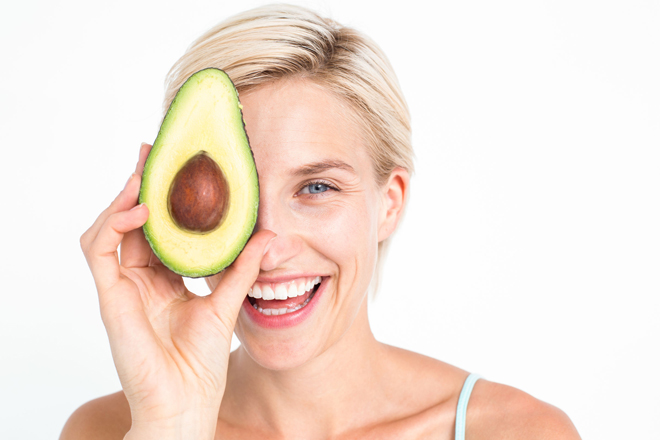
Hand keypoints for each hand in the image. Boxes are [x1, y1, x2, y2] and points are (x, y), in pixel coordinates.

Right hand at [80, 143, 273, 438]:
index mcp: (164, 278)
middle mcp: (139, 278)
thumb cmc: (200, 362)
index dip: (164, 197)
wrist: (186, 403)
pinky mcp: (110, 297)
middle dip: (140, 185)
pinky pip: (98, 250)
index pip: (159, 228)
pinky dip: (113, 224)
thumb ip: (242, 268)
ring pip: (109, 228)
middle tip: (153, 152)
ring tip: (143, 173)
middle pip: (132, 222)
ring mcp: (121, 287)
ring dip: (124, 197)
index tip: (176, 166)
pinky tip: (140, 210)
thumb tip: (271, 237)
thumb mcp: (226, 302)